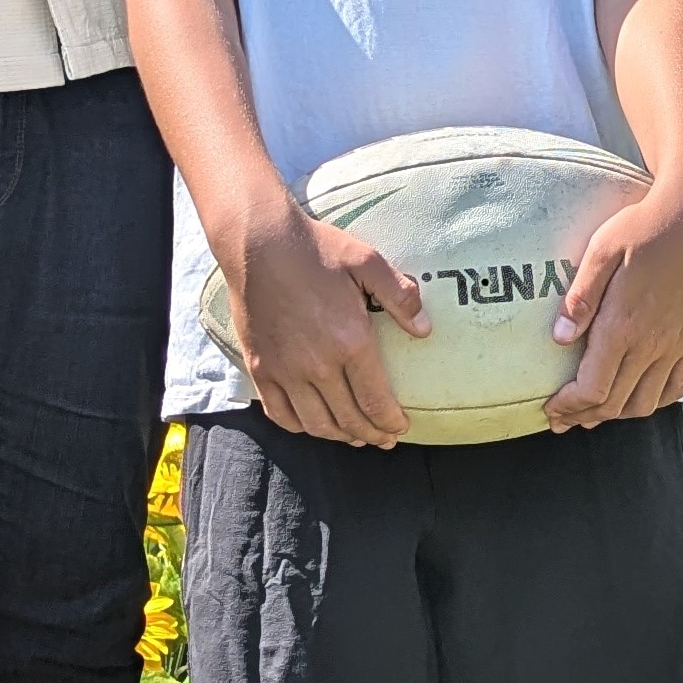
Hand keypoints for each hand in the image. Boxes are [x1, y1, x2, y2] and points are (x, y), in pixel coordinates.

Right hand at [219, 192, 427, 448]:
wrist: (258, 242)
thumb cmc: (315, 249)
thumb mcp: (367, 261)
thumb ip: (400, 295)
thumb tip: (425, 329)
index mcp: (349, 340)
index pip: (376, 400)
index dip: (391, 422)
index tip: (401, 428)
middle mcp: (317, 364)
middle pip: (349, 419)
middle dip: (371, 435)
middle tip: (384, 439)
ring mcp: (284, 370)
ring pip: (315, 424)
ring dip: (339, 436)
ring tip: (354, 436)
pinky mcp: (260, 368)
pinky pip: (281, 413)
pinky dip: (300, 427)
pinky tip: (313, 424)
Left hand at [541, 182, 682, 429]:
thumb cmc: (643, 228)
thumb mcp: (601, 251)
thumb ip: (579, 298)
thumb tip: (558, 340)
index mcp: (623, 325)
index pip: (592, 388)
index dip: (568, 406)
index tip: (550, 408)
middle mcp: (652, 344)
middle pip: (615, 403)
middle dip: (583, 417)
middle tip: (562, 419)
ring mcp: (677, 345)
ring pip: (645, 403)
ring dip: (616, 415)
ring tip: (594, 413)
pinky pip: (676, 388)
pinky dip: (653, 402)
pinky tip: (636, 397)